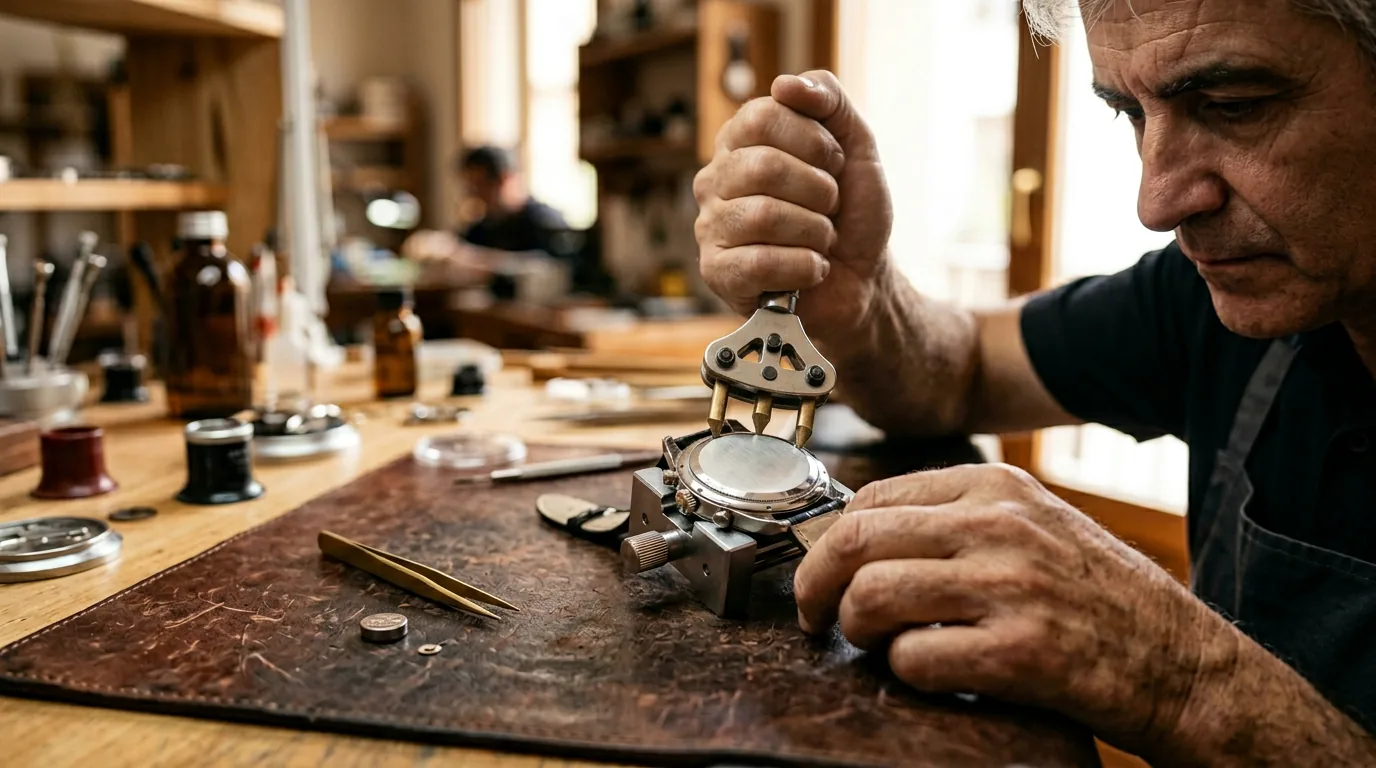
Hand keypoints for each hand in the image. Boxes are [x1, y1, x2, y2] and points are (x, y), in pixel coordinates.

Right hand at [693, 70, 893, 334]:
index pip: (762, 116)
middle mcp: (715, 180)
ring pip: (763, 216)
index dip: (814, 141)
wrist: (863, 278)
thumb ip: (828, 99)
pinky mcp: (716, 273)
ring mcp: (711, 227)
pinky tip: (812, 269)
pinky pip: (758, 263)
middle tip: (831, 207)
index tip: (834, 164)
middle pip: (764, 166)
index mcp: (740, 143)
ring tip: (822, 241)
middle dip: (820, 190)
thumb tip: (784, 84)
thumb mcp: (856, 144)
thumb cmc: (851, 212)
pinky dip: (804, 267)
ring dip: (815, 232)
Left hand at [794, 464, 1225, 752]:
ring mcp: (1010, 585)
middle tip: (818, 618)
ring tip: (877, 646)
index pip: (871, 497)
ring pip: (871, 596)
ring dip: (857, 631)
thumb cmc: (1096, 597)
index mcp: (995, 486)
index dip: (828, 542)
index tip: (822, 575)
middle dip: (817, 587)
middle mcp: (999, 525)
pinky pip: (914, 658)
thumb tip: (858, 532)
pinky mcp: (1020, 650)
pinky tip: (932, 671)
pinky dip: (905, 672)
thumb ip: (955, 519)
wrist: (1181, 662)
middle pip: (855, 541)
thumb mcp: (1032, 524)